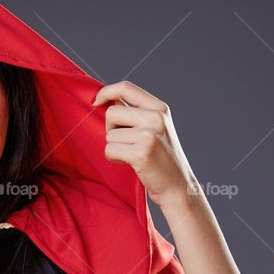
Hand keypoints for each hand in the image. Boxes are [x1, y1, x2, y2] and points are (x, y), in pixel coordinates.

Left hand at [91, 80, 196, 208]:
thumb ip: (136, 113)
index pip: (126, 87)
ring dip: (114, 147)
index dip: (106, 92)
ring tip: (132, 154)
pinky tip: (130, 163)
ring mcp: (149, 135)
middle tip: (126, 142)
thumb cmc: (161, 158)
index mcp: (160, 108)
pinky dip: (114, 158)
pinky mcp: (141, 153)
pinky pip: (110, 150)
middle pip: (112, 113)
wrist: (178, 186)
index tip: (95, 103)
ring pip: (109, 134)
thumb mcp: (156, 127)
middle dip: (111, 129)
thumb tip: (107, 99)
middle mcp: (156, 118)